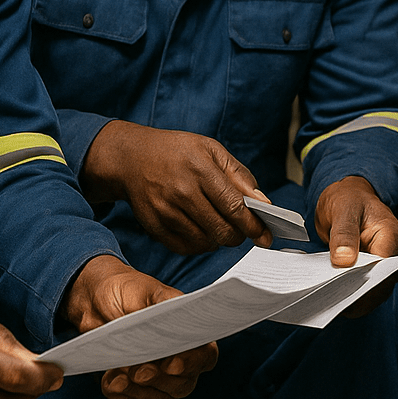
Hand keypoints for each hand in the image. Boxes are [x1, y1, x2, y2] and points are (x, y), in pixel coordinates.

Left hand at [64, 255, 218, 398]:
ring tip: (117, 377)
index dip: (192, 363)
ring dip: (139, 392)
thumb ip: (166, 306)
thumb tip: (176, 325)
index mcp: (190, 333)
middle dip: (159, 380)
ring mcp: (160, 378)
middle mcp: (180, 359)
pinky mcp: (139, 390)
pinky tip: (110, 381)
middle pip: (183, 384)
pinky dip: (123, 398)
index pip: (205, 356)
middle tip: (138, 371)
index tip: (171, 364)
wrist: (96, 300)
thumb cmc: (127, 291)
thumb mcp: (148, 291)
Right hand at [82, 120, 268, 253]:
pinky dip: (200, 245)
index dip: (253, 224)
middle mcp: (182, 191)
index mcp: (200, 169)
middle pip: (222, 230)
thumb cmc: (178, 152)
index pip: (234, 206)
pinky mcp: (154, 226)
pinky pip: (186, 248)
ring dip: (219, 240)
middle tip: (242, 230)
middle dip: (238, 235)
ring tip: (219, 226)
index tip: (264, 234)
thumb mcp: (212, 150)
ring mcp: (165, 211)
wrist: (132, 158)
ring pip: (205, 242)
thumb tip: (263, 203)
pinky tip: (201, 230)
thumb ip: (239, 176)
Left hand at [315, 176, 397, 314]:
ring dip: (359, 298)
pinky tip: (339, 298)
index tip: (346, 293)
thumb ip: (344, 233)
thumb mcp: (343, 209)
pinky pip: (370, 287)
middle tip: (336, 303)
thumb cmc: (348, 198)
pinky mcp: (375, 268)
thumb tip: (344, 259)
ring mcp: (386, 261)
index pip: (384, 266)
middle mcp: (394, 250)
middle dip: (363, 296)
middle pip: (384, 282)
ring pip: (379, 289)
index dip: (367, 282)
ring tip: (334, 303)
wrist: (348, 196)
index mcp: (390, 234)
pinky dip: (357, 294)